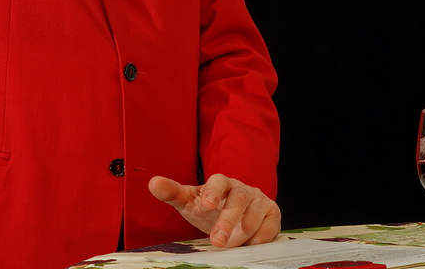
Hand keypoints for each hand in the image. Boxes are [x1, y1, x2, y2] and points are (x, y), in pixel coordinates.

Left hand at [148, 173, 280, 247]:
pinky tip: (251, 244)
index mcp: (221, 182)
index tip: (204, 205)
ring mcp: (258, 200)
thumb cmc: (207, 207)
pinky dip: (262, 235)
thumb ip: (172, 192)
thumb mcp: (188, 201)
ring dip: (245, 230)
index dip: (213, 191)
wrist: (230, 216)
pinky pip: (271, 223)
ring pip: (256, 211)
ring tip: (232, 244)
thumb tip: (153, 183)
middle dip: (228, 219)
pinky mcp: (271, 213)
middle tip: (217, 240)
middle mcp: (242, 188)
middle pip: (238, 198)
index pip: (219, 180)